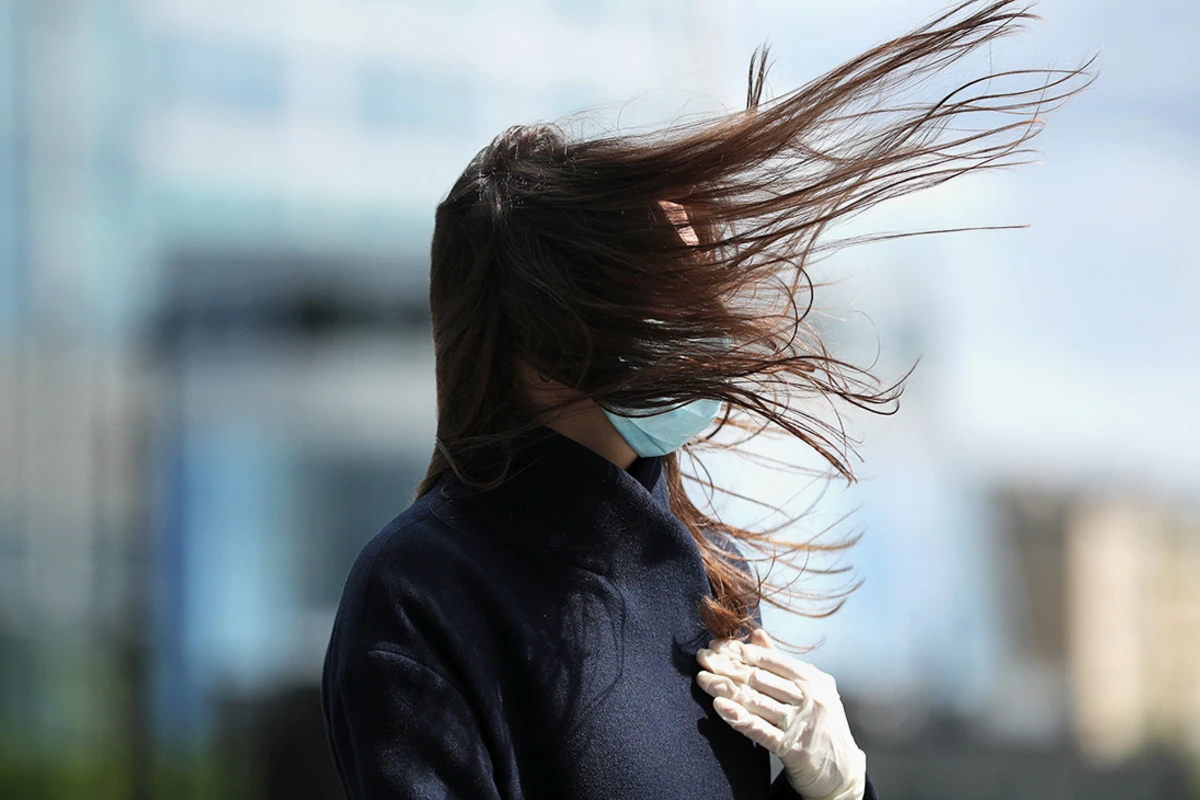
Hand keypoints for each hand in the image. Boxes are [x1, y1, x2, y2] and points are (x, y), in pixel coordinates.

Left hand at [696, 628, 866, 799]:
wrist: (841, 771)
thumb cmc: (821, 724)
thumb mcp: (811, 688)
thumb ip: (782, 662)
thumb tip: (757, 634)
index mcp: (812, 679)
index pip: (771, 660)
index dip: (741, 651)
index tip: (717, 645)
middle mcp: (808, 698)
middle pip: (760, 678)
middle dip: (727, 666)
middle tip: (702, 658)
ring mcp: (800, 723)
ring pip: (756, 701)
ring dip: (725, 689)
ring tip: (703, 679)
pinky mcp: (791, 748)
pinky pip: (760, 729)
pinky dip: (738, 717)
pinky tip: (720, 706)